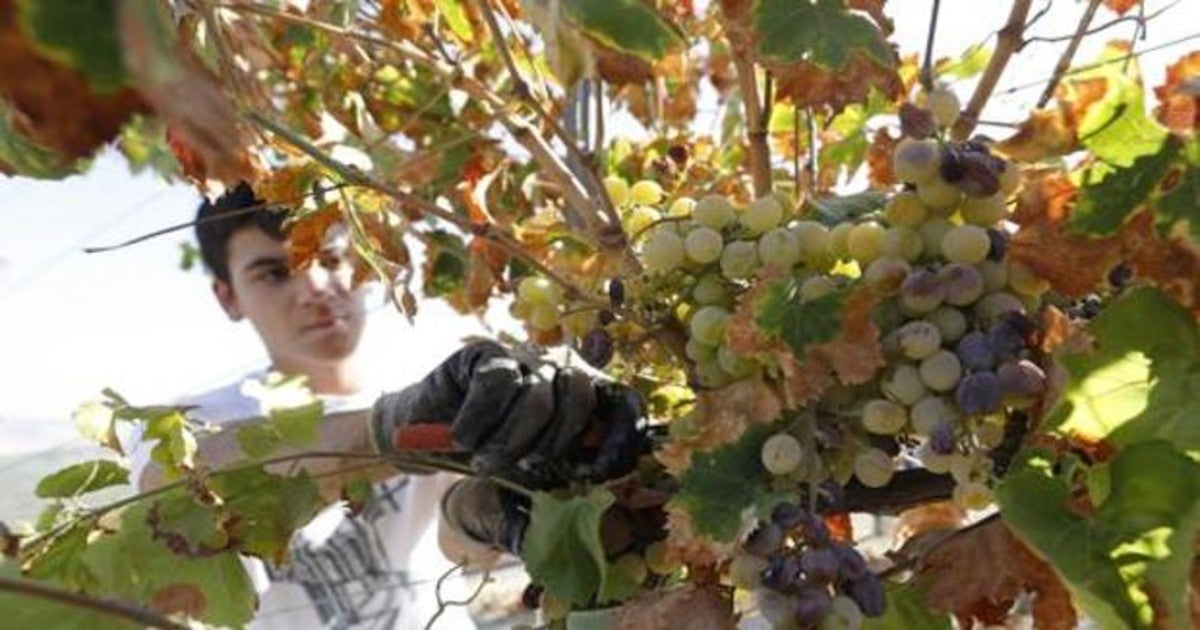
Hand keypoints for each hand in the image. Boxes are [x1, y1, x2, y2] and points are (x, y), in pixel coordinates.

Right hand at [370, 340, 645, 486]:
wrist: (424, 434)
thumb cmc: (486, 457)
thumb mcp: (524, 484)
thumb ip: (552, 498)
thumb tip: (582, 528)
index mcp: (584, 402)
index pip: (624, 403)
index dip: (618, 436)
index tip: (594, 473)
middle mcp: (560, 372)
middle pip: (580, 395)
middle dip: (553, 443)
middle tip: (522, 469)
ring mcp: (523, 359)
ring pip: (537, 394)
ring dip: (509, 440)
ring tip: (486, 462)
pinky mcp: (485, 354)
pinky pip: (496, 383)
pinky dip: (480, 420)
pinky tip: (465, 437)